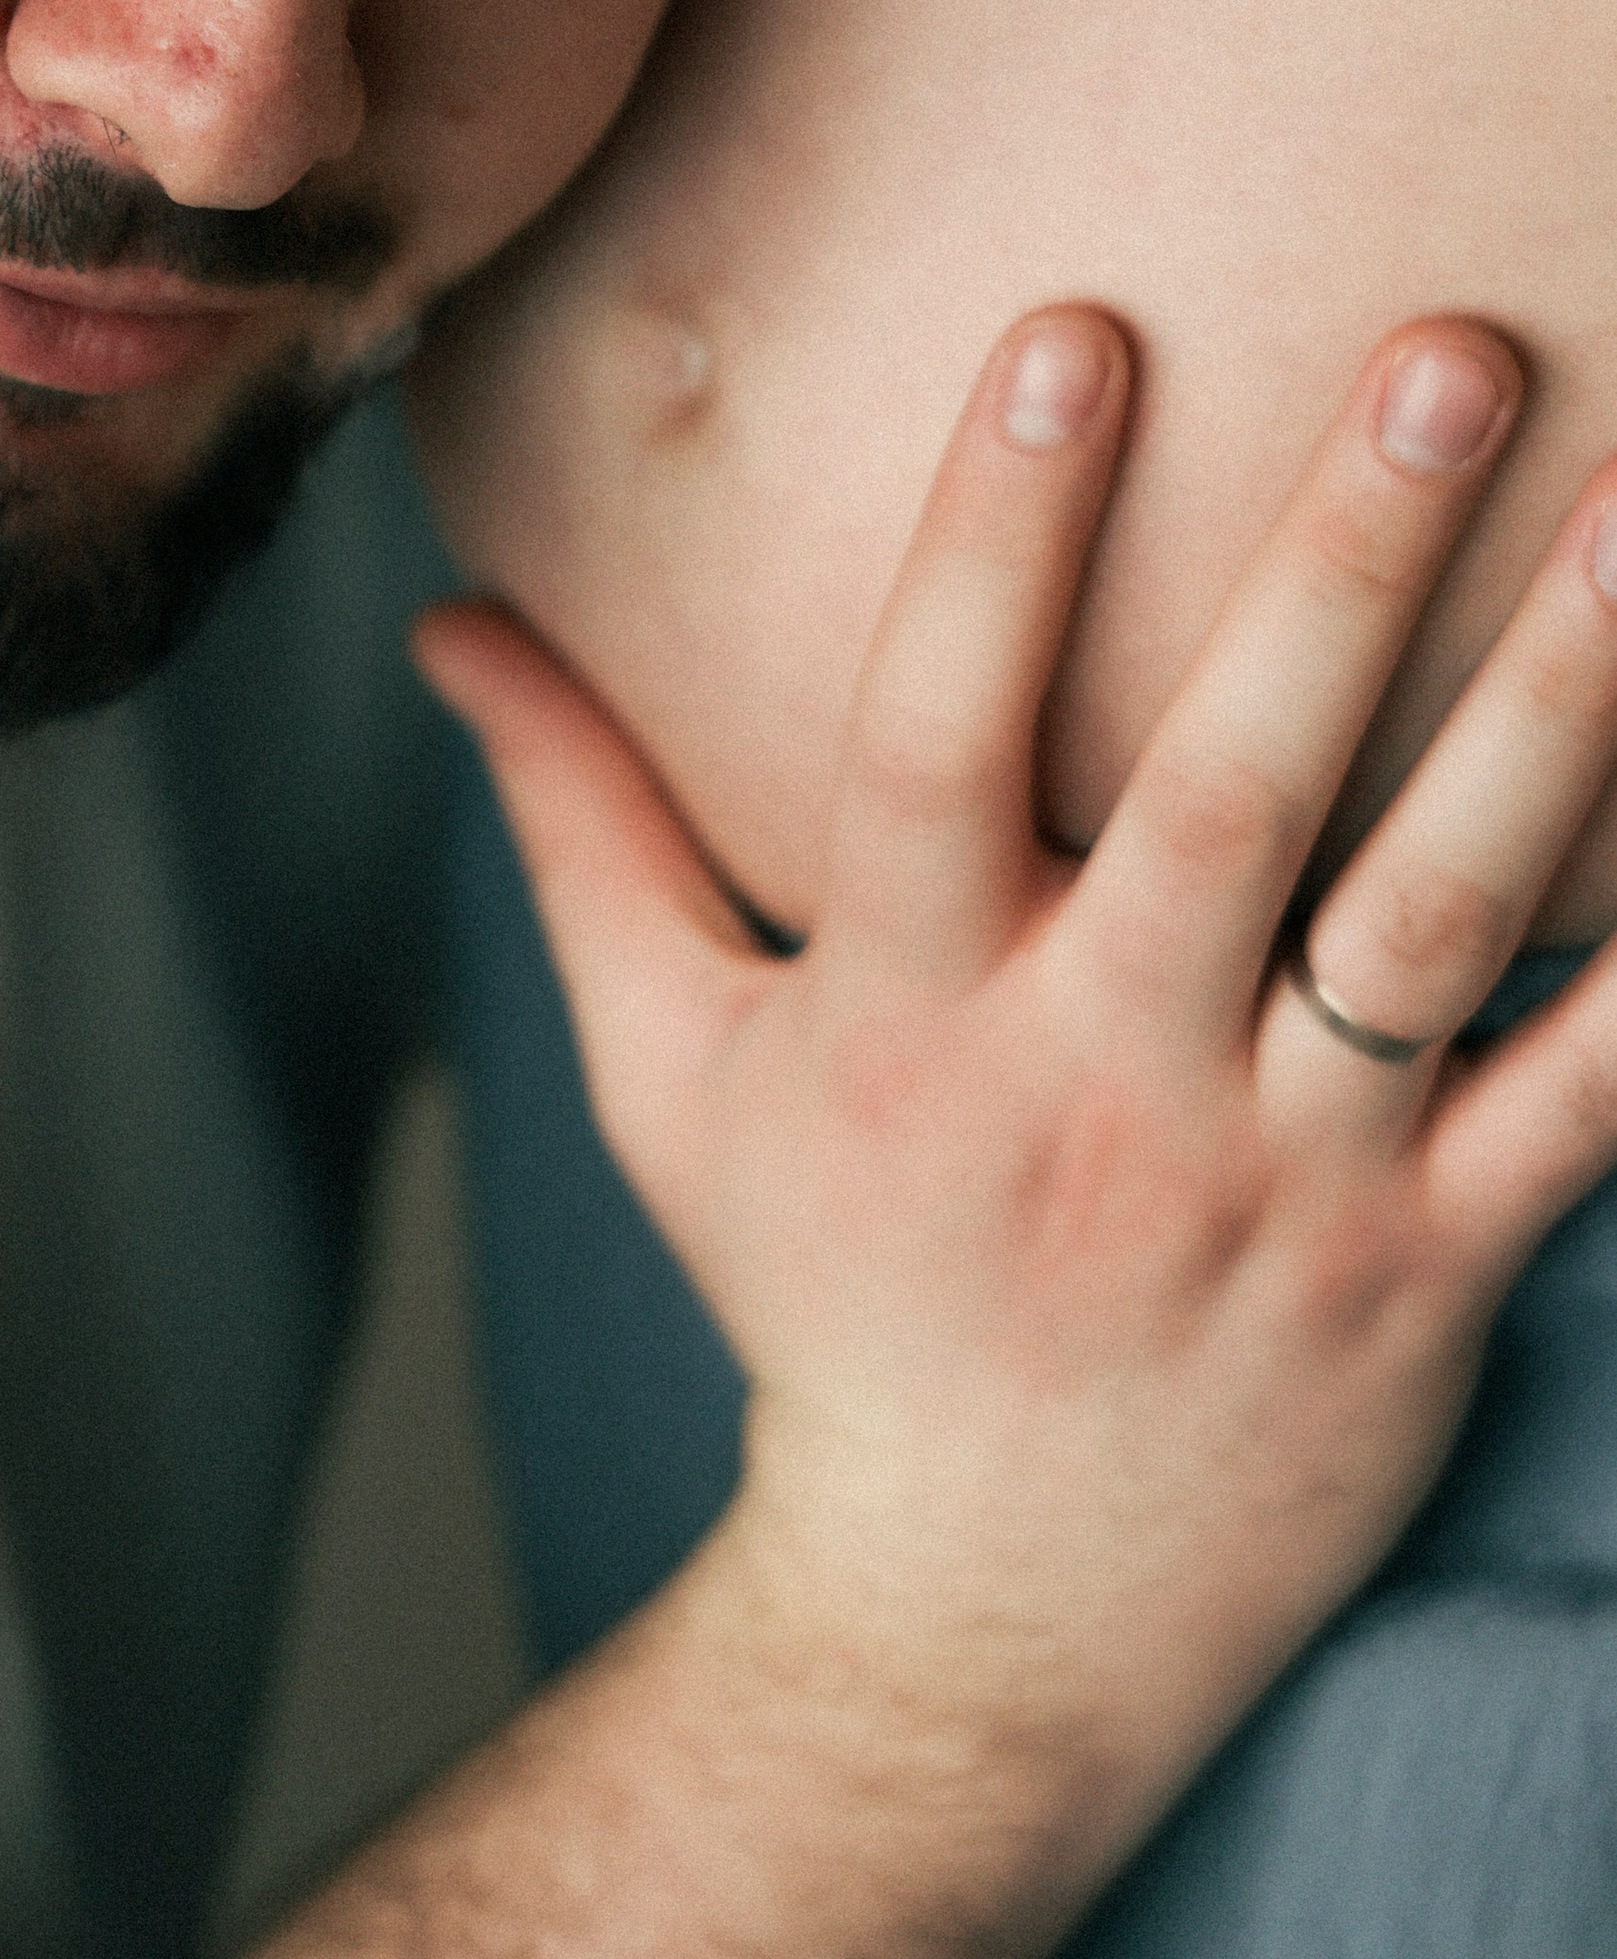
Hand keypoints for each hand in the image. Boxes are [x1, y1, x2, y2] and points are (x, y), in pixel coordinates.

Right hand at [421, 310, 1616, 1838]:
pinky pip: (1578, 1104)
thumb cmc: (815, 1293)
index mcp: (902, 1016)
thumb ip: (578, 820)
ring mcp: (1278, 1184)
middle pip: (1231, 799)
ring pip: (1434, 923)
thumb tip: (453, 623)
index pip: (931, 742)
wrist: (978, 1624)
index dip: (996, 542)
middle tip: (1456, 352)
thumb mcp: (664, 1062)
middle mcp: (1094, 1086)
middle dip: (1342, 569)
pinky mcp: (1425, 1273)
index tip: (1075, 334)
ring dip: (1554, 712)